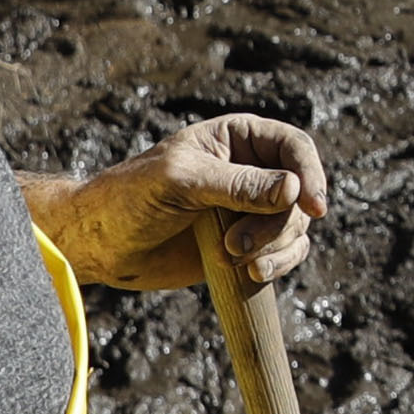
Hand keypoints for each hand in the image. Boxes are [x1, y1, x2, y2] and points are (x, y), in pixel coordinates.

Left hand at [43, 113, 323, 291]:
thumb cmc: (130, 197)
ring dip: (275, 247)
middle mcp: (251, 171)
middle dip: (278, 223)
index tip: (314, 206)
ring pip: (295, 227)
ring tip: (235, 260)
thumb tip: (294, 189)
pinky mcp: (246, 245)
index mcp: (238, 138)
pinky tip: (252, 274)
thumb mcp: (182, 181)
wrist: (100, 243)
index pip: (294, 148)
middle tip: (240, 245)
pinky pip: (284, 253)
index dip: (311, 174)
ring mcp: (249, 210)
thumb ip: (238, 185)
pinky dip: (277, 265)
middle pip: (300, 193)